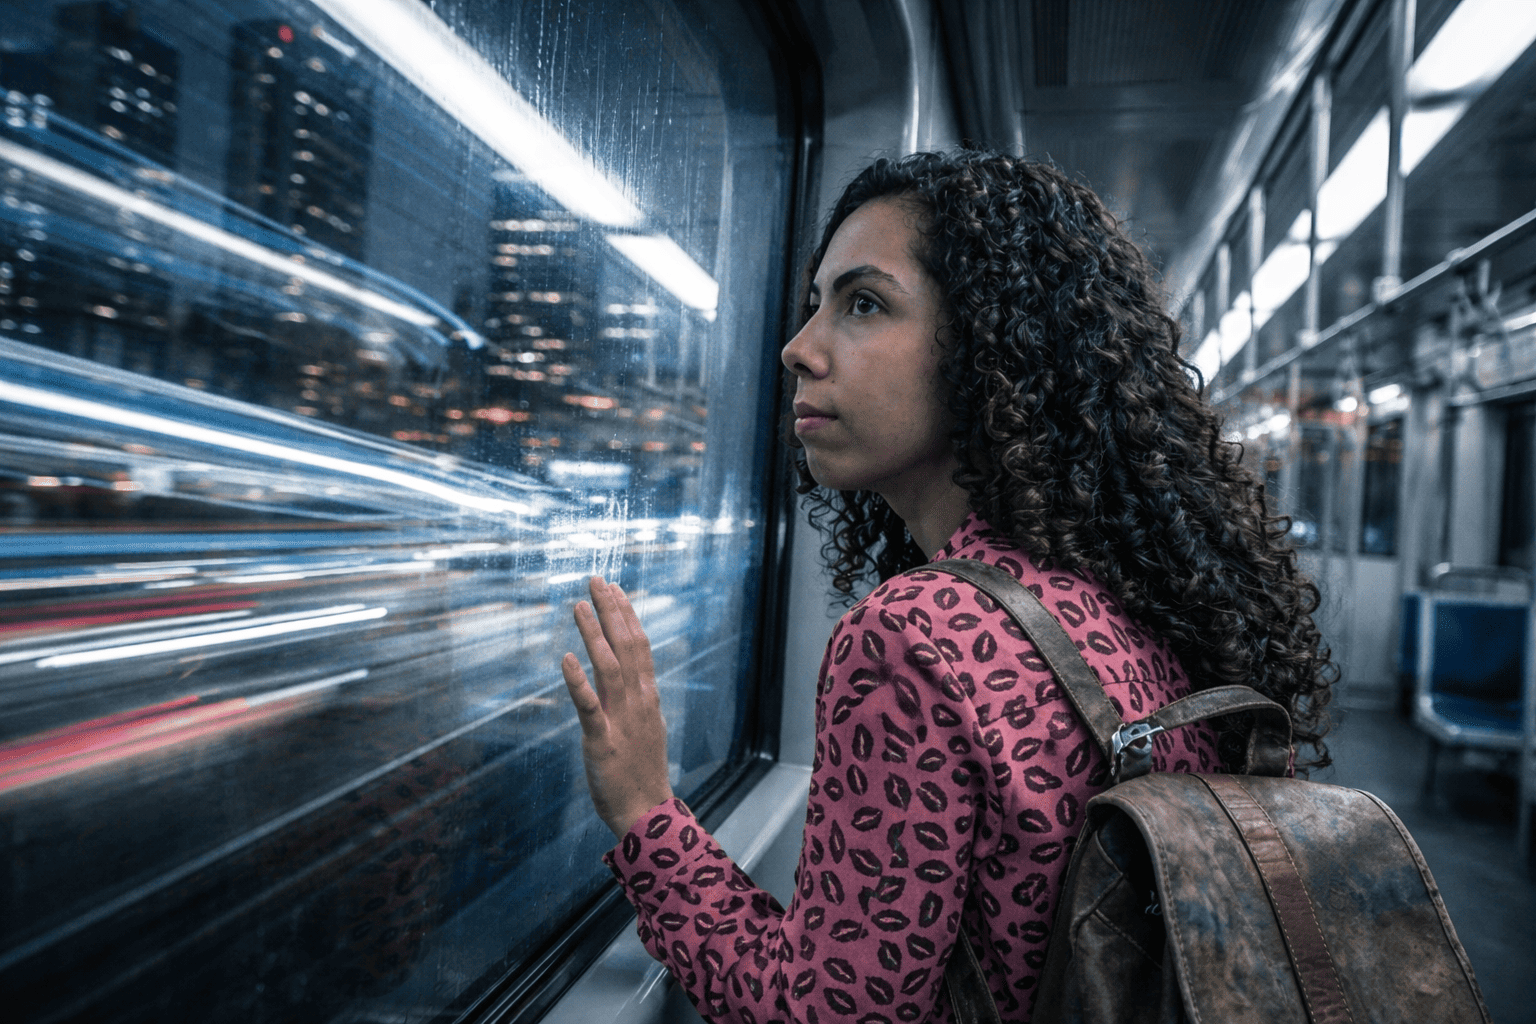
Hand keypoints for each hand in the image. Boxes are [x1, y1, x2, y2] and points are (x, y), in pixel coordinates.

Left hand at [561, 577, 673, 839]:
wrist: (646, 812)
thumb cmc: (641, 772)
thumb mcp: (645, 727)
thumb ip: (636, 699)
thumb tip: (629, 676)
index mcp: (648, 697)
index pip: (640, 645)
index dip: (627, 615)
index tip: (615, 588)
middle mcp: (639, 702)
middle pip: (627, 646)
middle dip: (611, 611)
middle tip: (596, 580)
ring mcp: (622, 720)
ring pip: (609, 668)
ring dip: (594, 634)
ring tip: (578, 606)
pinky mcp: (603, 741)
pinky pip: (589, 706)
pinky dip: (578, 681)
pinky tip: (565, 659)